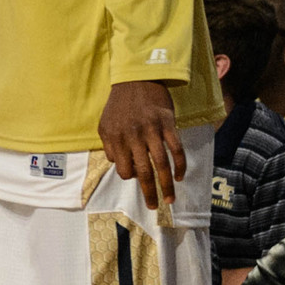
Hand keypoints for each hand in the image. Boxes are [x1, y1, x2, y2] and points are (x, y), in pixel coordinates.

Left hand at [98, 79, 184, 210]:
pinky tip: (180, 176)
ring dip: (166, 185)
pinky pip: (176, 149)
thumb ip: (109, 146)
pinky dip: (180, 165)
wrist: (137, 78)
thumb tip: (118, 164)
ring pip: (161, 164)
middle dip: (149, 192)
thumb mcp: (105, 124)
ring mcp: (151, 130)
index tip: (136, 177)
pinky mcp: (167, 124)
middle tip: (153, 206)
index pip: (124, 169)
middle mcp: (133, 136)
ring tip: (169, 199)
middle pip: (142, 171)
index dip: (129, 176)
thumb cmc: (120, 104)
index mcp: (116, 138)